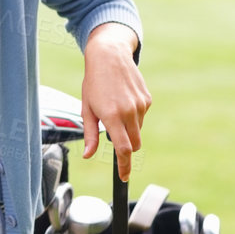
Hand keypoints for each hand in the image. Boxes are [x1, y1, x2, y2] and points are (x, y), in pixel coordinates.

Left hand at [80, 23, 149, 178]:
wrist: (109, 57)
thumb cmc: (93, 83)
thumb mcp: (86, 109)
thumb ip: (89, 134)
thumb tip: (88, 155)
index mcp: (111, 116)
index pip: (123, 149)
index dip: (124, 166)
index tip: (123, 177)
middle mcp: (129, 112)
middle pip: (134, 144)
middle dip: (126, 148)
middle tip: (114, 138)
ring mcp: (140, 106)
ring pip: (138, 130)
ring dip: (128, 129)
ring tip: (113, 109)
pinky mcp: (147, 99)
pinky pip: (141, 116)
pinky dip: (133, 116)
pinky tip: (122, 100)